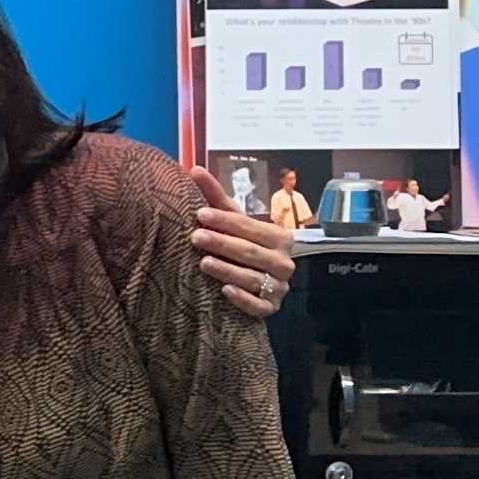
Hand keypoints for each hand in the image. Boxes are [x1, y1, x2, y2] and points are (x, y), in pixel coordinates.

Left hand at [190, 169, 293, 318]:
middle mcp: (284, 262)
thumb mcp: (233, 222)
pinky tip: (225, 292)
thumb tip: (194, 169)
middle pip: (250, 252)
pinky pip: (258, 306)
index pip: (250, 227)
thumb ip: (215, 197)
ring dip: (228, 270)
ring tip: (203, 262)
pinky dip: (243, 299)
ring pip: (253, 279)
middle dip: (223, 244)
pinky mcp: (271, 309)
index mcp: (280, 237)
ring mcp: (279, 287)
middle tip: (195, 237)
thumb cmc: (243, 244)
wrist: (260, 282)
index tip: (200, 214)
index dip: (225, 221)